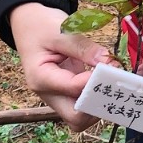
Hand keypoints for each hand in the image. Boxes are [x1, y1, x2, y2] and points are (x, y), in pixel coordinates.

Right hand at [9, 3, 112, 129]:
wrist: (28, 24)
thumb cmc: (41, 26)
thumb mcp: (60, 31)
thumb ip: (83, 47)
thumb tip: (108, 61)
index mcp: (41, 78)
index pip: (73, 89)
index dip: (94, 80)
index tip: (109, 66)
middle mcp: (48, 94)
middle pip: (75, 118)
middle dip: (97, 105)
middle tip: (113, 84)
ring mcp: (57, 96)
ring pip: (81, 118)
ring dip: (98, 105)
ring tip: (111, 82)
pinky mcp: (66, 93)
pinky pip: (83, 106)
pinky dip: (97, 99)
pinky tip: (107, 82)